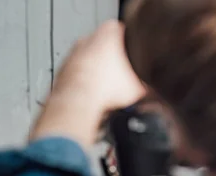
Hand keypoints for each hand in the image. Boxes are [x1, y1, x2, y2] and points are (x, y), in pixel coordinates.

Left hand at [30, 20, 146, 147]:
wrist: (77, 104)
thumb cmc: (104, 89)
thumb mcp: (139, 85)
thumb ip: (148, 81)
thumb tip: (154, 91)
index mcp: (109, 31)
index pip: (126, 33)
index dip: (134, 51)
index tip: (135, 63)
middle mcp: (87, 39)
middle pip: (106, 50)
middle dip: (114, 66)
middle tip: (122, 81)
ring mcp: (72, 55)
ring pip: (90, 64)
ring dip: (98, 77)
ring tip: (108, 93)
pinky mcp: (62, 72)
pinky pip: (77, 78)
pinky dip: (84, 87)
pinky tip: (93, 98)